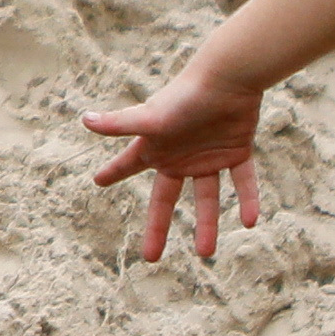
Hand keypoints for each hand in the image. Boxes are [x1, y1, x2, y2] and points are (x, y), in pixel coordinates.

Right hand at [84, 62, 270, 260]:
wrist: (229, 78)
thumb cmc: (186, 97)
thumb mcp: (151, 117)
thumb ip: (120, 124)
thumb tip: (84, 120)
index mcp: (157, 148)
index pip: (128, 166)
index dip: (114, 174)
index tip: (98, 181)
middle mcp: (180, 155)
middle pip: (166, 198)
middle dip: (157, 227)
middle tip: (151, 258)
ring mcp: (208, 155)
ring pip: (206, 198)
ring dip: (207, 224)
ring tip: (206, 253)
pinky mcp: (237, 151)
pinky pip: (242, 181)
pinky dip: (247, 199)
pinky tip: (250, 221)